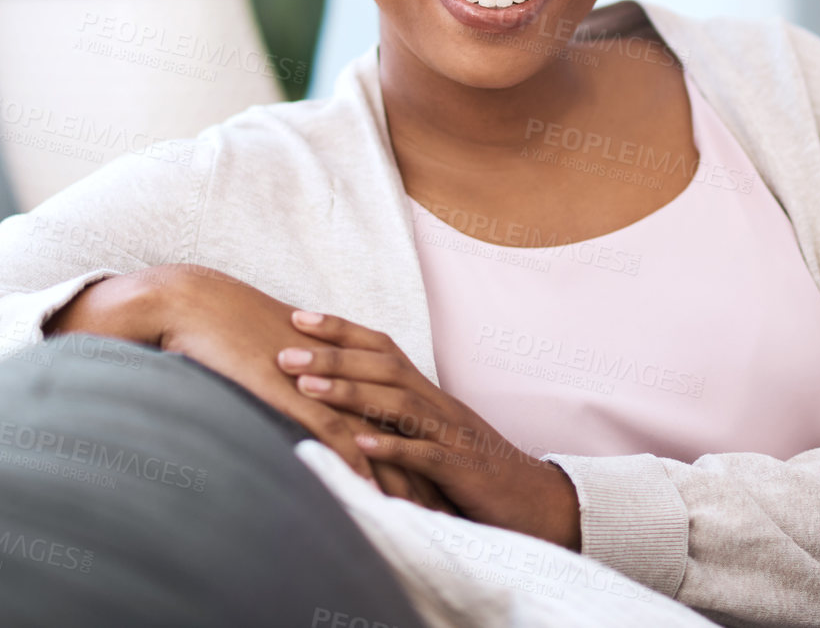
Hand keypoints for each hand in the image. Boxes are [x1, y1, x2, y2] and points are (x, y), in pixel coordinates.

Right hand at [46, 265, 450, 509]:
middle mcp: (344, 376)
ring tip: (426, 515)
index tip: (440, 485)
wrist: (202, 306)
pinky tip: (374, 493)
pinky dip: (358, 463)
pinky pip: (336, 432)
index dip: (416, 451)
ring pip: (376, 438)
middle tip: (451, 510)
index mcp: (344, 369)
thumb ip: (302, 381)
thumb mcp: (280, 359)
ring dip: (401, 478)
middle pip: (396, 430)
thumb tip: (310, 402)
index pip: (391, 415)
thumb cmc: (234, 332)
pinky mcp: (299, 393)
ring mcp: (324, 384)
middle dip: (423, 473)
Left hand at [277, 310, 581, 550]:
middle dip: (332, 357)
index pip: (383, 349)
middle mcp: (439, 407)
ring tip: (306, 387)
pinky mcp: (461, 472)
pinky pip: (425, 456)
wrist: (535, 503)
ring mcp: (451, 437)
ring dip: (350, 394)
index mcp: (429, 396)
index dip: (342, 331)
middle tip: (283, 350)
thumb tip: (344, 410)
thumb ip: (395, 422)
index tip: (298, 317)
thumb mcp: (431, 440)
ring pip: (398, 405)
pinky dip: (392, 449)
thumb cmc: (475, 474)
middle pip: (384, 368)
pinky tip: (361, 445)